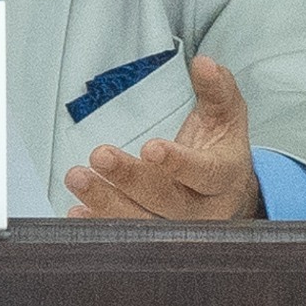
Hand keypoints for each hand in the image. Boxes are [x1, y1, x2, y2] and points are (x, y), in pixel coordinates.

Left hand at [63, 55, 262, 219]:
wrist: (227, 199)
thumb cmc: (221, 153)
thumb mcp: (227, 118)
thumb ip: (217, 89)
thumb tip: (204, 64)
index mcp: (223, 178)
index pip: (204, 173)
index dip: (178, 163)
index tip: (150, 148)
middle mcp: (202, 212)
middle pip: (165, 200)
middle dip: (129, 179)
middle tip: (100, 155)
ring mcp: (176, 231)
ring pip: (141, 223)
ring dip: (106, 202)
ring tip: (78, 178)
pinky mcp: (154, 241)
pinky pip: (126, 239)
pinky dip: (99, 225)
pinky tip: (78, 210)